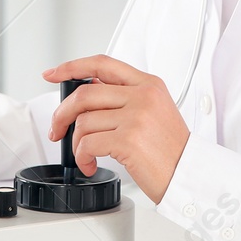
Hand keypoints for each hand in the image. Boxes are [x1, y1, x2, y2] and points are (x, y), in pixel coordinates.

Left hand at [43, 55, 189, 204]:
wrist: (188, 175)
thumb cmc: (170, 150)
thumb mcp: (155, 111)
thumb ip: (126, 98)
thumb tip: (87, 96)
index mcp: (149, 84)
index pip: (103, 64)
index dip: (72, 66)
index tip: (53, 73)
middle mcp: (143, 96)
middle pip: (84, 95)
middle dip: (61, 114)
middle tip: (57, 129)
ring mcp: (136, 117)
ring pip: (83, 122)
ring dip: (76, 143)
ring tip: (86, 155)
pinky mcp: (128, 139)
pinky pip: (87, 144)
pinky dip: (82, 157)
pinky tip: (90, 164)